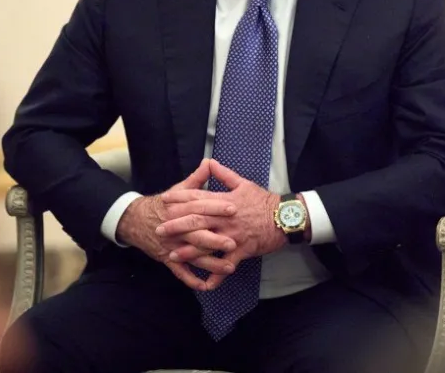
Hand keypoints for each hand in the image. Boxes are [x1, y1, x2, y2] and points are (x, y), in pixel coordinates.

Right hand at [115, 159, 237, 290]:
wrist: (135, 220)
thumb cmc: (163, 204)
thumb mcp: (178, 190)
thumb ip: (196, 179)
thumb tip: (209, 162)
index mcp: (180, 209)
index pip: (200, 206)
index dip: (216, 206)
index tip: (234, 207)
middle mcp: (176, 227)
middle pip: (196, 233)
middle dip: (215, 239)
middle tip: (234, 243)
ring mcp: (171, 244)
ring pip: (192, 256)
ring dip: (211, 263)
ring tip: (229, 267)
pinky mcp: (167, 258)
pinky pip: (180, 272)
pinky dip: (192, 280)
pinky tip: (206, 286)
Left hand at [157, 160, 285, 289]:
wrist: (285, 217)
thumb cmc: (264, 200)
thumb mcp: (244, 183)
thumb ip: (224, 174)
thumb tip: (209, 161)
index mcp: (225, 200)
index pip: (199, 197)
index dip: (181, 198)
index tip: (164, 200)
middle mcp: (226, 218)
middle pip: (197, 220)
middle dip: (177, 225)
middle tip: (160, 229)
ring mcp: (233, 235)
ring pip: (208, 243)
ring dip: (190, 251)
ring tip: (173, 255)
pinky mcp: (242, 250)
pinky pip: (227, 265)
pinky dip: (217, 275)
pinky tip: (205, 283)